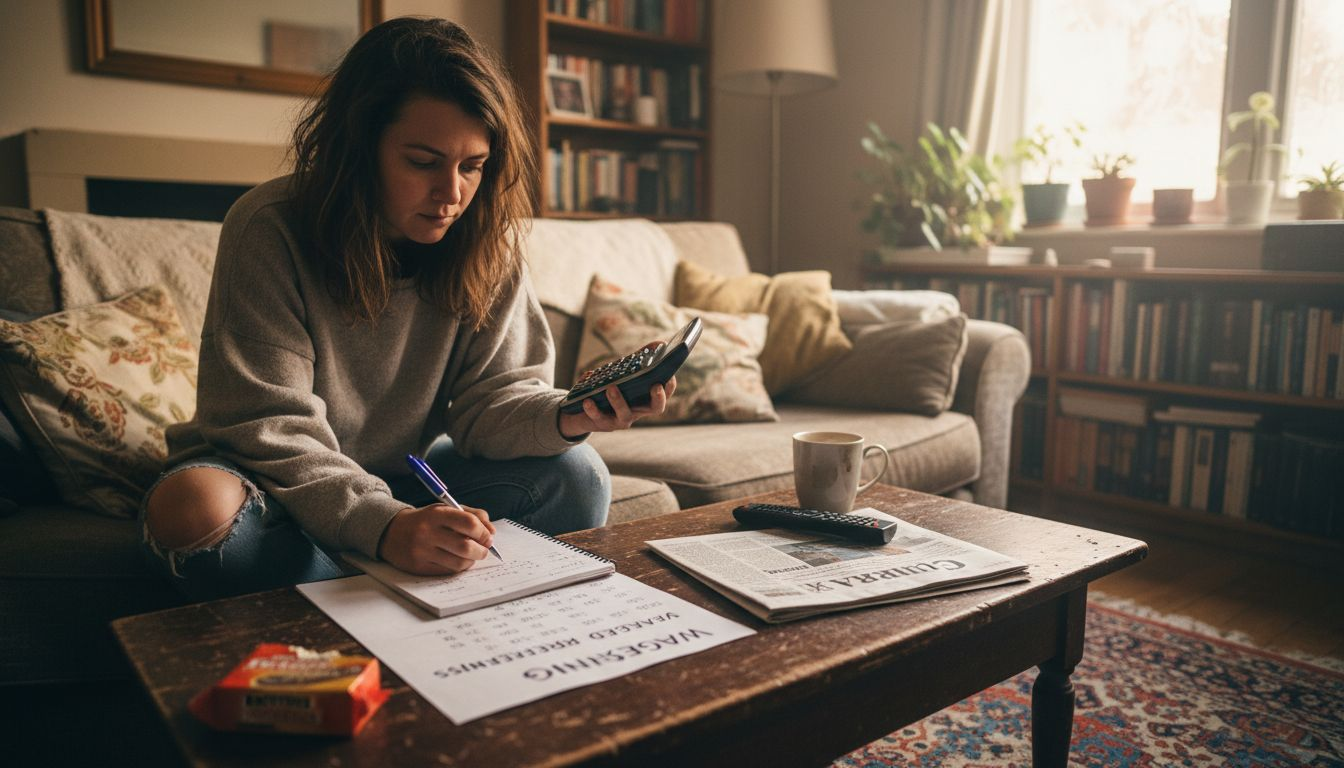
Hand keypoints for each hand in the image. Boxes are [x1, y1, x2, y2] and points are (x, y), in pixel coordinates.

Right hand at [377, 503, 496, 574]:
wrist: (391, 531)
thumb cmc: (426, 520)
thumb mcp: (446, 509)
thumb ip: (472, 515)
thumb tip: (491, 532)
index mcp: (437, 514)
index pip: (469, 523)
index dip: (484, 532)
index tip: (488, 537)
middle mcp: (428, 532)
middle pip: (465, 546)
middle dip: (481, 551)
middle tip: (484, 550)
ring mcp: (422, 551)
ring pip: (458, 563)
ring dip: (471, 561)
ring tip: (471, 556)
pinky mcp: (418, 567)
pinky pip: (447, 572)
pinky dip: (457, 568)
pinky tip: (457, 561)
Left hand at [559, 341, 677, 437]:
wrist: (583, 409)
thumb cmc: (609, 387)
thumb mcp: (623, 373)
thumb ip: (639, 359)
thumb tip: (659, 343)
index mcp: (645, 399)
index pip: (664, 394)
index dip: (670, 387)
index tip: (670, 376)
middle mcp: (637, 412)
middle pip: (656, 408)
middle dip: (658, 398)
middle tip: (656, 386)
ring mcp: (621, 420)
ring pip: (625, 415)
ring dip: (619, 401)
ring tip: (611, 387)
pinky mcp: (603, 424)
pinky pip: (598, 418)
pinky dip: (593, 408)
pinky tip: (588, 400)